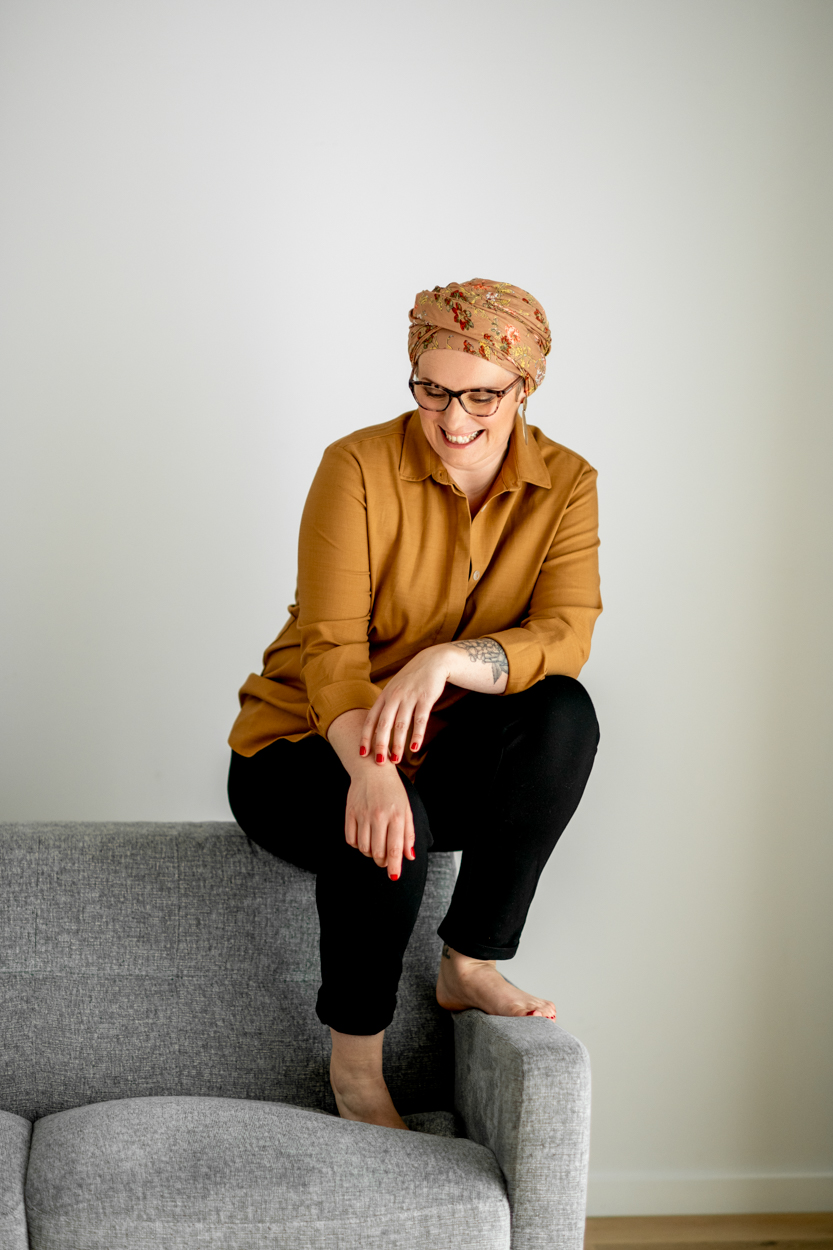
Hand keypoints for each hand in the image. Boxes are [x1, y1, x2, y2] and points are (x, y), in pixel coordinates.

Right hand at [344, 762, 415, 879]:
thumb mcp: (406, 810)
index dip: (394, 866)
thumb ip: (408, 834)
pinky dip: (358, 844)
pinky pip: (351, 839)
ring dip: (370, 853)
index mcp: (396, 816)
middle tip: (385, 859)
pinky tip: (364, 838)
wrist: (372, 770)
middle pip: (377, 852)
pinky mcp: (350, 813)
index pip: (395, 849)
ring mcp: (363, 815)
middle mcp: (379, 816)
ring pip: (364, 848)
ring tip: (375, 845)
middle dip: (382, 861)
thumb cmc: (393, 791)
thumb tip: (409, 856)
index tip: (394, 877)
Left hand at [360, 645, 451, 763]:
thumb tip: (376, 728)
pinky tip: (414, 748)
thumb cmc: (412, 680)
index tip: (362, 753)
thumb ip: (386, 706)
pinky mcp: (425, 698)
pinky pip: (420, 720)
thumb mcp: (395, 689)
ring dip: (397, 744)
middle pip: (383, 724)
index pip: (371, 719)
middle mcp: (394, 696)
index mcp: (384, 696)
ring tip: (396, 760)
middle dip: (380, 744)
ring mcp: (410, 697)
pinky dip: (417, 735)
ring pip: (401, 724)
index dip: (366, 737)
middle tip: (379, 762)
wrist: (433, 661)